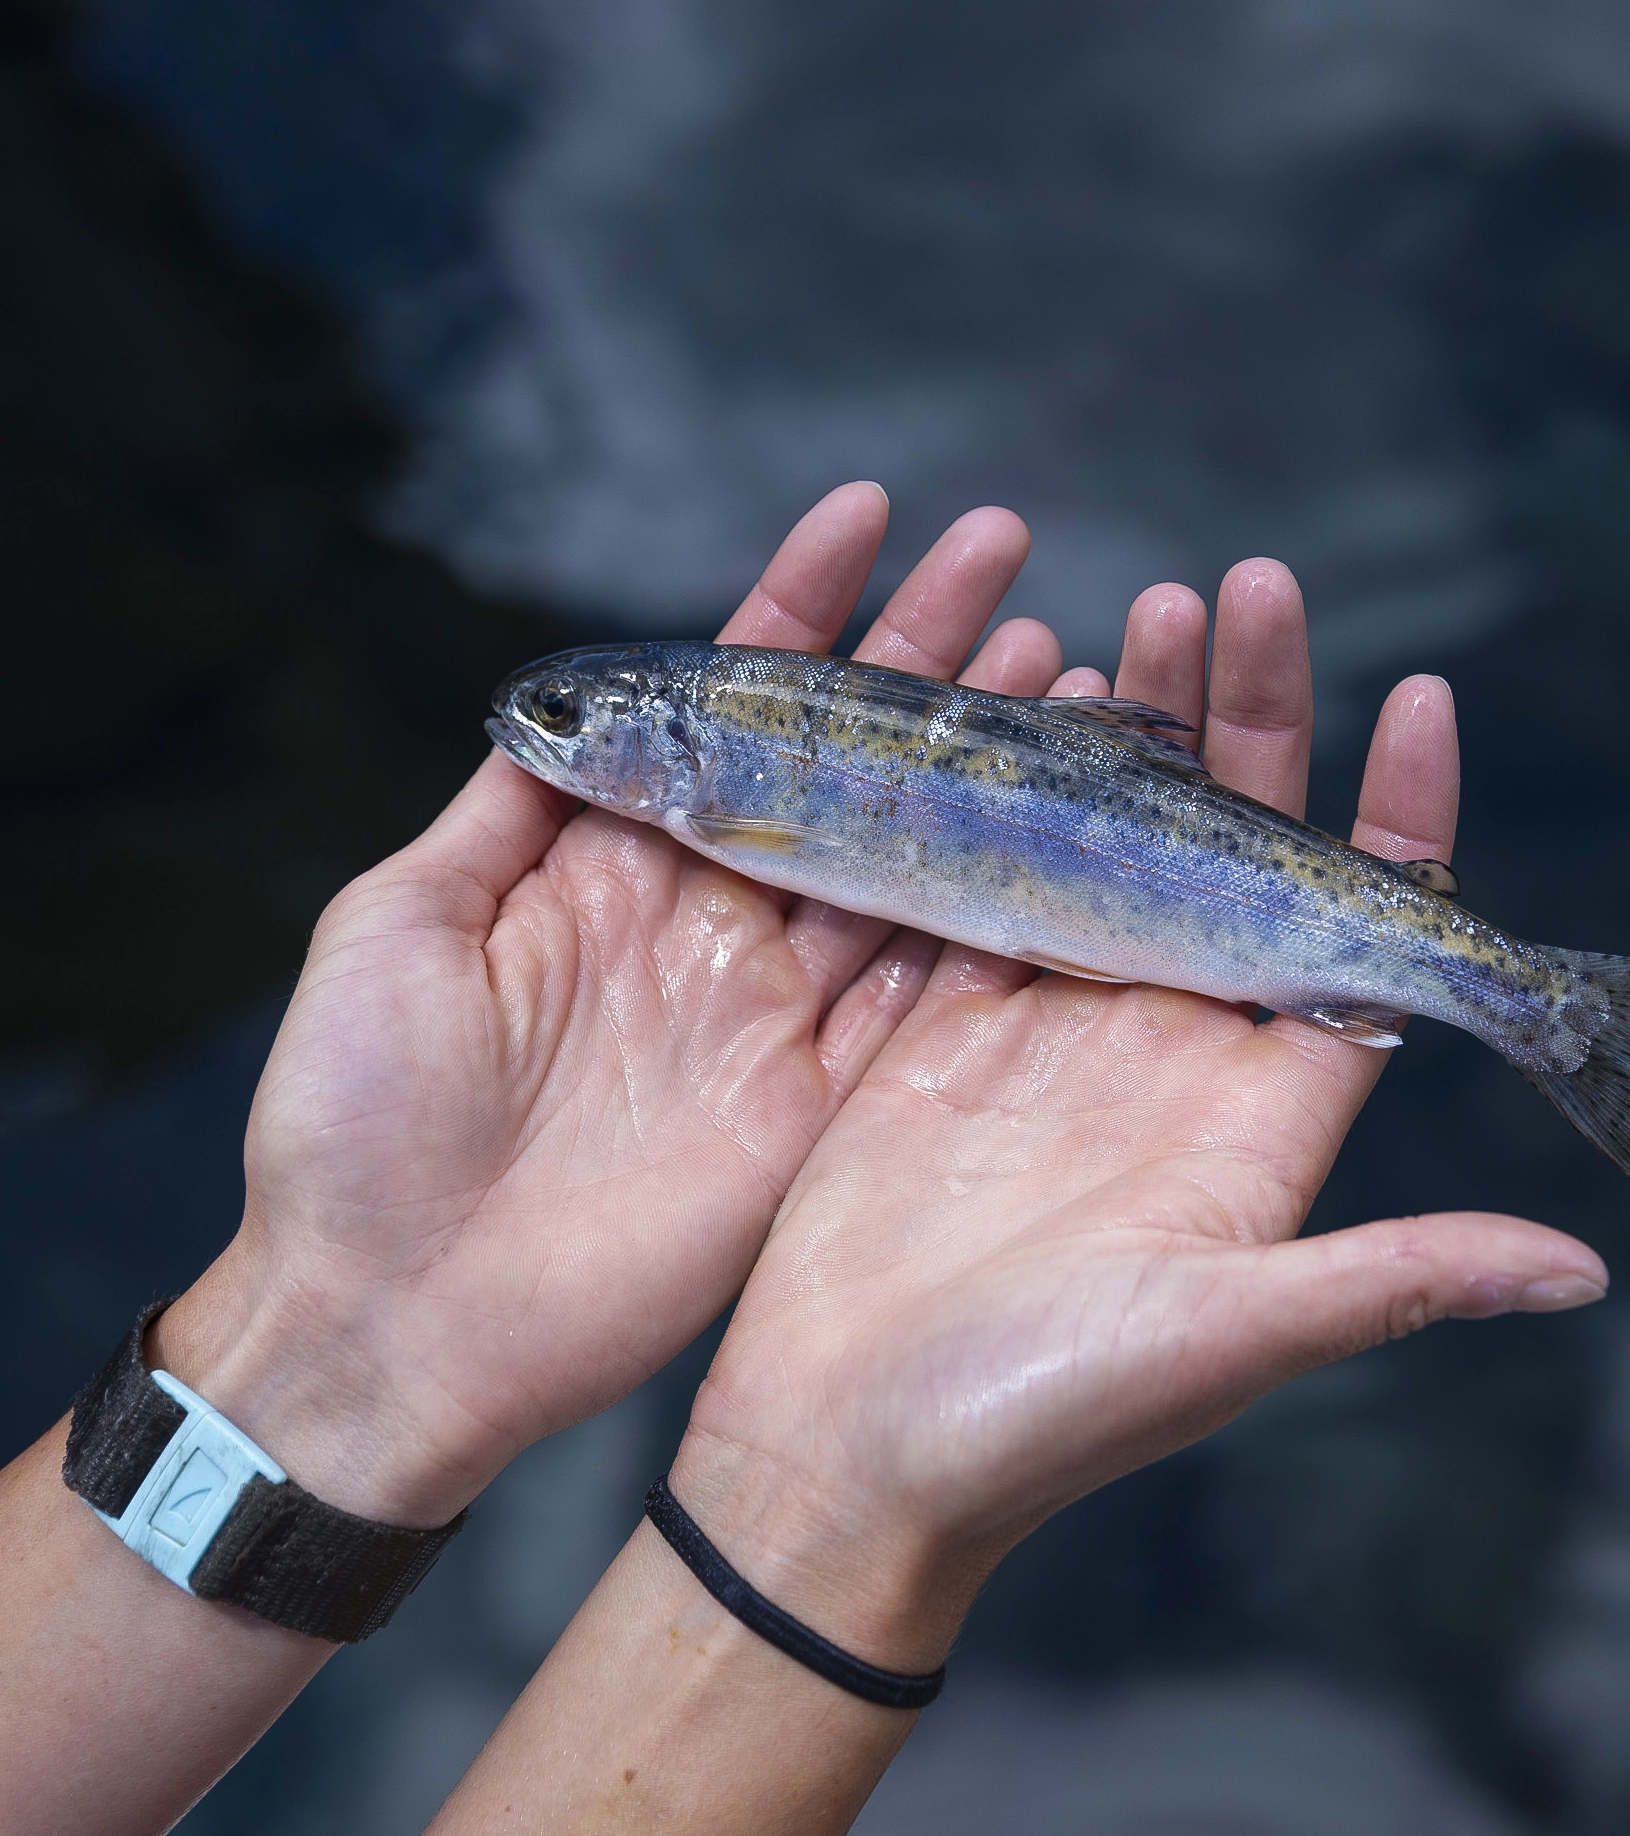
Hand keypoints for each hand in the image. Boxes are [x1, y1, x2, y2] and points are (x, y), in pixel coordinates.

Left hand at [157, 485, 1079, 1525]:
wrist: (399, 1316)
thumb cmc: (360, 1118)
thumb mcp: (403, 922)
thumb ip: (510, 809)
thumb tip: (566, 698)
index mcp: (612, 863)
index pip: (726, 705)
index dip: (799, 608)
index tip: (868, 519)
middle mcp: (709, 919)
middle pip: (840, 767)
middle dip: (925, 664)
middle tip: (1010, 571)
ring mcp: (772, 1008)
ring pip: (904, 861)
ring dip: (978, 770)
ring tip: (1063, 673)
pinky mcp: (818, 1102)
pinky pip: (922, 998)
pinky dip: (991, 920)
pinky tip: (1050, 836)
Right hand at [671, 561, 1609, 1667]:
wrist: (845, 1453)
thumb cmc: (1038, 1416)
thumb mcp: (1223, 1338)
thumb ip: (1391, 1279)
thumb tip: (1579, 1269)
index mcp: (1255, 1114)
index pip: (1363, 938)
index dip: (1401, 821)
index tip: (1419, 699)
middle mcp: (1170, 1053)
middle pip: (1235, 855)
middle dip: (1254, 724)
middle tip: (1249, 592)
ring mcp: (1056, 1031)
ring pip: (1115, 841)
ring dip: (1136, 733)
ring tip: (1143, 619)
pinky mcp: (948, 1025)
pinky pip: (994, 875)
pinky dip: (1012, 788)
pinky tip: (1025, 700)